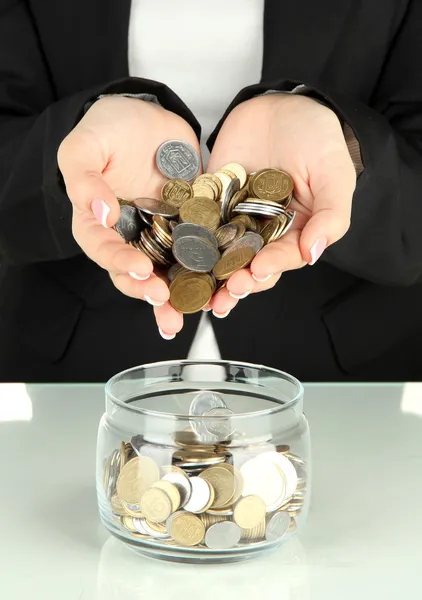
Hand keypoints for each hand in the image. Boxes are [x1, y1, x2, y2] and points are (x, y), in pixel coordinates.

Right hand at [58, 96, 200, 337]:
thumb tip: (101, 213)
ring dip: (184, 294)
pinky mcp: (191, 226)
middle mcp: (131, 237)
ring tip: (199, 309)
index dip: (120, 263)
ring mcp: (162, 235)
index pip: (104, 250)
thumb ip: (84, 179)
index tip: (139, 269)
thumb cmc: (107, 129)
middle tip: (165, 302)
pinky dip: (213, 267)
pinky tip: (227, 281)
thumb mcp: (83, 147)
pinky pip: (202, 251)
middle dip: (151, 292)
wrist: (147, 114)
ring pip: (171, 271)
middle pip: (137, 274)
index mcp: (99, 224)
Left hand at [207, 93, 355, 316]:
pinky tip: (175, 256)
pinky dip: (186, 241)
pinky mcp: (209, 202)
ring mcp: (234, 218)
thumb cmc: (317, 138)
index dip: (271, 267)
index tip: (258, 271)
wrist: (281, 105)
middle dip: (237, 282)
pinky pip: (197, 223)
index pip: (282, 258)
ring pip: (220, 254)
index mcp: (294, 232)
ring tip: (197, 292)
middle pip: (248, 265)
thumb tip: (314, 253)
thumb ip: (330, 216)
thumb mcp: (333, 175)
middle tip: (225, 293)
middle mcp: (263, 232)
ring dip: (209, 275)